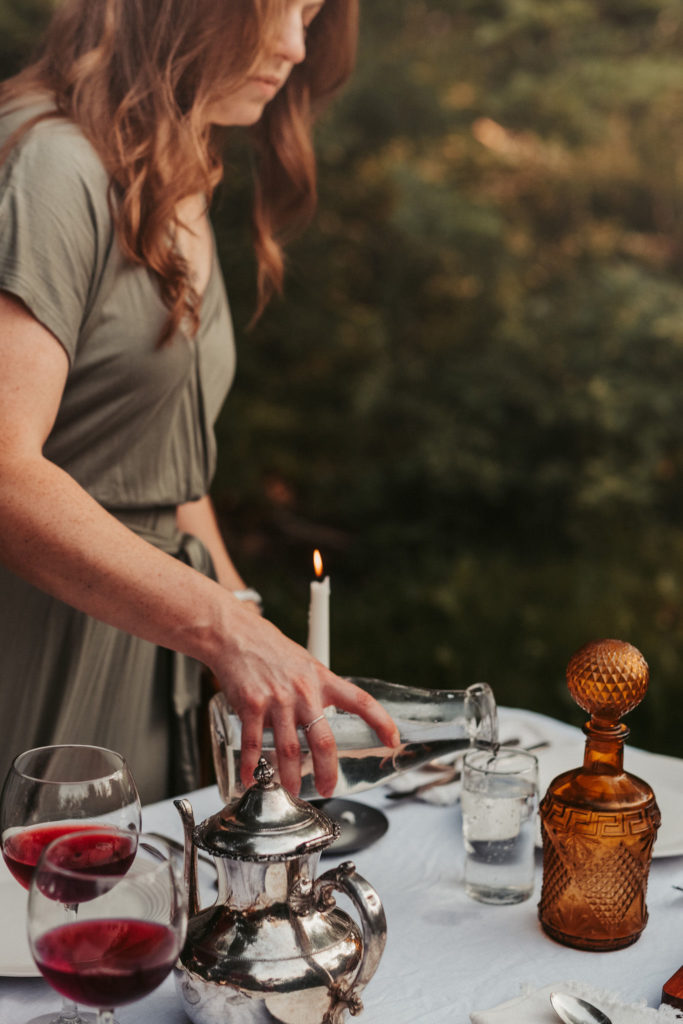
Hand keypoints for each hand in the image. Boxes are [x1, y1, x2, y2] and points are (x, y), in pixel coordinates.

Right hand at [211, 611, 399, 797]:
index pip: (361, 701)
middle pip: (324, 741)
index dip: (381, 721)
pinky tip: (252, 778)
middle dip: (327, 772)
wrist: (236, 634)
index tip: (393, 739)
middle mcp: (304, 691)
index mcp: (322, 680)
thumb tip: (324, 715)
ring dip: (290, 777)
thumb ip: (317, 690)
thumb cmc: (270, 649)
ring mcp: (277, 700)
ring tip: (290, 790)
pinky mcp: (252, 705)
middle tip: (327, 788)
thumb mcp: (305, 664)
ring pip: (290, 749)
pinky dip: (253, 767)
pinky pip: (253, 744)